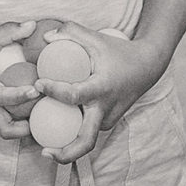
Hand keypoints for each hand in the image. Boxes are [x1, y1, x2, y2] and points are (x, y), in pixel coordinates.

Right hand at [0, 20, 38, 139]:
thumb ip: (9, 31)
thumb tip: (33, 25)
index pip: (0, 97)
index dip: (19, 96)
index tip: (36, 90)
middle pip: (4, 129)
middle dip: (25, 129)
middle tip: (44, 114)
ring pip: (5, 129)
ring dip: (23, 127)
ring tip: (42, 115)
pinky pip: (3, 120)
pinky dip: (18, 120)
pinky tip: (32, 108)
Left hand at [34, 21, 162, 162]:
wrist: (147, 67)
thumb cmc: (118, 50)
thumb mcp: (96, 37)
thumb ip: (71, 32)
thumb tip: (44, 36)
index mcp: (102, 88)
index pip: (75, 96)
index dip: (55, 91)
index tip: (38, 83)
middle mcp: (106, 109)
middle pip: (86, 142)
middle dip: (65, 154)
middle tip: (43, 152)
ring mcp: (108, 119)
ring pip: (85, 138)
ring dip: (65, 146)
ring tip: (40, 144)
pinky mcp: (107, 122)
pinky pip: (87, 128)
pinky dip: (72, 130)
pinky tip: (53, 124)